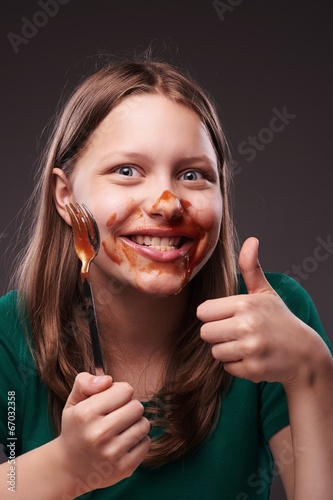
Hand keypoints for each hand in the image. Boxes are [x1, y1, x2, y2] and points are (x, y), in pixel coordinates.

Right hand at [57, 373, 150, 494]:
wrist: (69, 469)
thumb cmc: (76, 428)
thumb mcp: (73, 402)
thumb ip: (85, 382)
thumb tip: (108, 380)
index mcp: (86, 414)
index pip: (125, 390)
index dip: (120, 393)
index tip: (110, 402)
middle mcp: (98, 434)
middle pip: (137, 406)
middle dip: (129, 407)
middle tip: (116, 415)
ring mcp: (112, 453)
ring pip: (144, 424)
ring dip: (135, 424)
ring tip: (120, 429)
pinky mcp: (124, 468)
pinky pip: (146, 443)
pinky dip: (138, 441)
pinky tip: (123, 443)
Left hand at [197, 237, 320, 384]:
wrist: (304, 353)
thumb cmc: (280, 320)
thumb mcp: (265, 293)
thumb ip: (251, 268)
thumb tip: (251, 240)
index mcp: (245, 303)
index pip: (203, 311)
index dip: (213, 316)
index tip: (229, 317)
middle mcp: (247, 325)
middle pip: (205, 333)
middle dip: (218, 334)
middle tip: (237, 332)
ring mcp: (250, 348)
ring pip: (215, 352)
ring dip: (227, 351)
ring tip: (246, 344)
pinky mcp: (253, 369)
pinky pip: (227, 368)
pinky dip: (237, 365)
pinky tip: (253, 357)